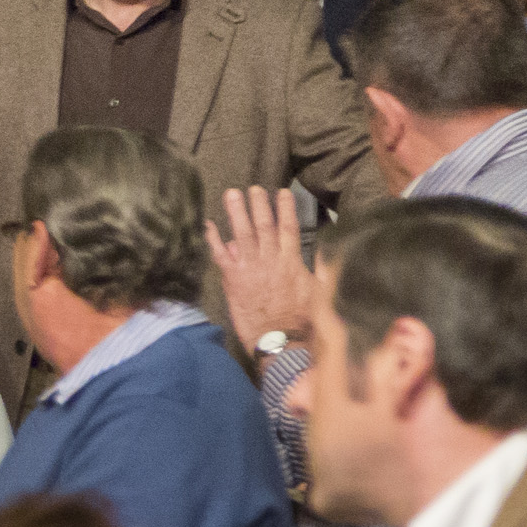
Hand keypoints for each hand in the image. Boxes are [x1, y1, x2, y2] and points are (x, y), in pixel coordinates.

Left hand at [203, 185, 311, 352]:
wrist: (280, 338)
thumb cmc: (302, 318)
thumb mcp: (317, 290)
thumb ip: (315, 268)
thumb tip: (318, 252)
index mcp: (291, 261)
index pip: (289, 228)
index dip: (285, 208)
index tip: (282, 192)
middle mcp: (269, 259)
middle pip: (263, 225)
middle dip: (259, 205)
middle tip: (253, 187)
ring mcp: (249, 268)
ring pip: (242, 234)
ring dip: (236, 212)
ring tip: (232, 194)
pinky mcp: (232, 279)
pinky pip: (220, 255)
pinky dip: (213, 239)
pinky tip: (207, 224)